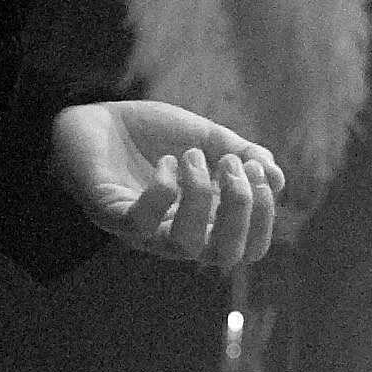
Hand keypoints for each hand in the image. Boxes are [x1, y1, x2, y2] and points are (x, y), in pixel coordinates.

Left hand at [50, 100, 284, 269]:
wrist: (93, 116)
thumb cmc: (150, 133)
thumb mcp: (206, 137)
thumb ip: (242, 154)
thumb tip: (278, 178)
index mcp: (205, 220)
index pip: (248, 247)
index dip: (263, 216)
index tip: (259, 170)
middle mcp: (177, 233)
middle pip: (224, 255)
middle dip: (240, 209)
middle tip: (231, 166)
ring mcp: (144, 229)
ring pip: (186, 244)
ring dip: (200, 195)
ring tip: (191, 155)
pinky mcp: (111, 216)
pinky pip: (143, 223)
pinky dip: (163, 190)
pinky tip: (166, 163)